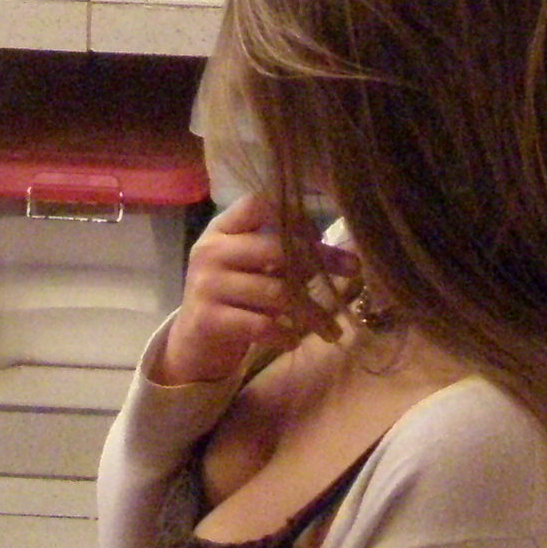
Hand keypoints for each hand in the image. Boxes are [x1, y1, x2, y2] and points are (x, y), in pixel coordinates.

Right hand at [156, 191, 357, 386]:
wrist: (193, 343)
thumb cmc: (232, 299)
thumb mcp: (250, 269)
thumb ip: (281, 255)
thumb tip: (334, 249)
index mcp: (221, 230)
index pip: (256, 204)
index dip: (293, 215)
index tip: (321, 234)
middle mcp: (211, 251)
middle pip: (275, 246)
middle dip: (321, 259)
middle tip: (354, 270)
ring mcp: (207, 285)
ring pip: (276, 292)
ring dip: (312, 312)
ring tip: (333, 328)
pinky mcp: (209, 320)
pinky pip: (262, 326)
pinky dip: (286, 335)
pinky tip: (294, 340)